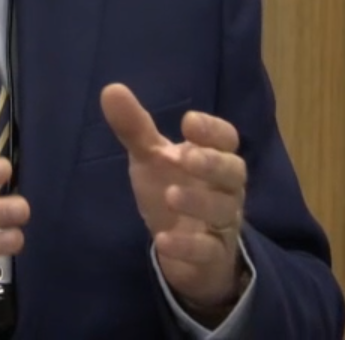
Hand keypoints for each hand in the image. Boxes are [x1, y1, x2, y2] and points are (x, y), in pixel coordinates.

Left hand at [100, 84, 248, 312]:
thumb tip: (110, 88)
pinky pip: (208, 251)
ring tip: (170, 195)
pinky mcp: (213, 256)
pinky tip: (162, 241)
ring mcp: (222, 224)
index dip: (212, 130)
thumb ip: (135, 128)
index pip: (226, 139)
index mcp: (215, 158)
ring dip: (198, 202)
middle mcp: (226, 189)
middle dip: (212, 163)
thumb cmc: (173, 189)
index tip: (188, 122)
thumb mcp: (152, 159)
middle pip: (233, 172)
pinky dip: (187, 246)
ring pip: (223, 212)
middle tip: (185, 157)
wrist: (186, 250)